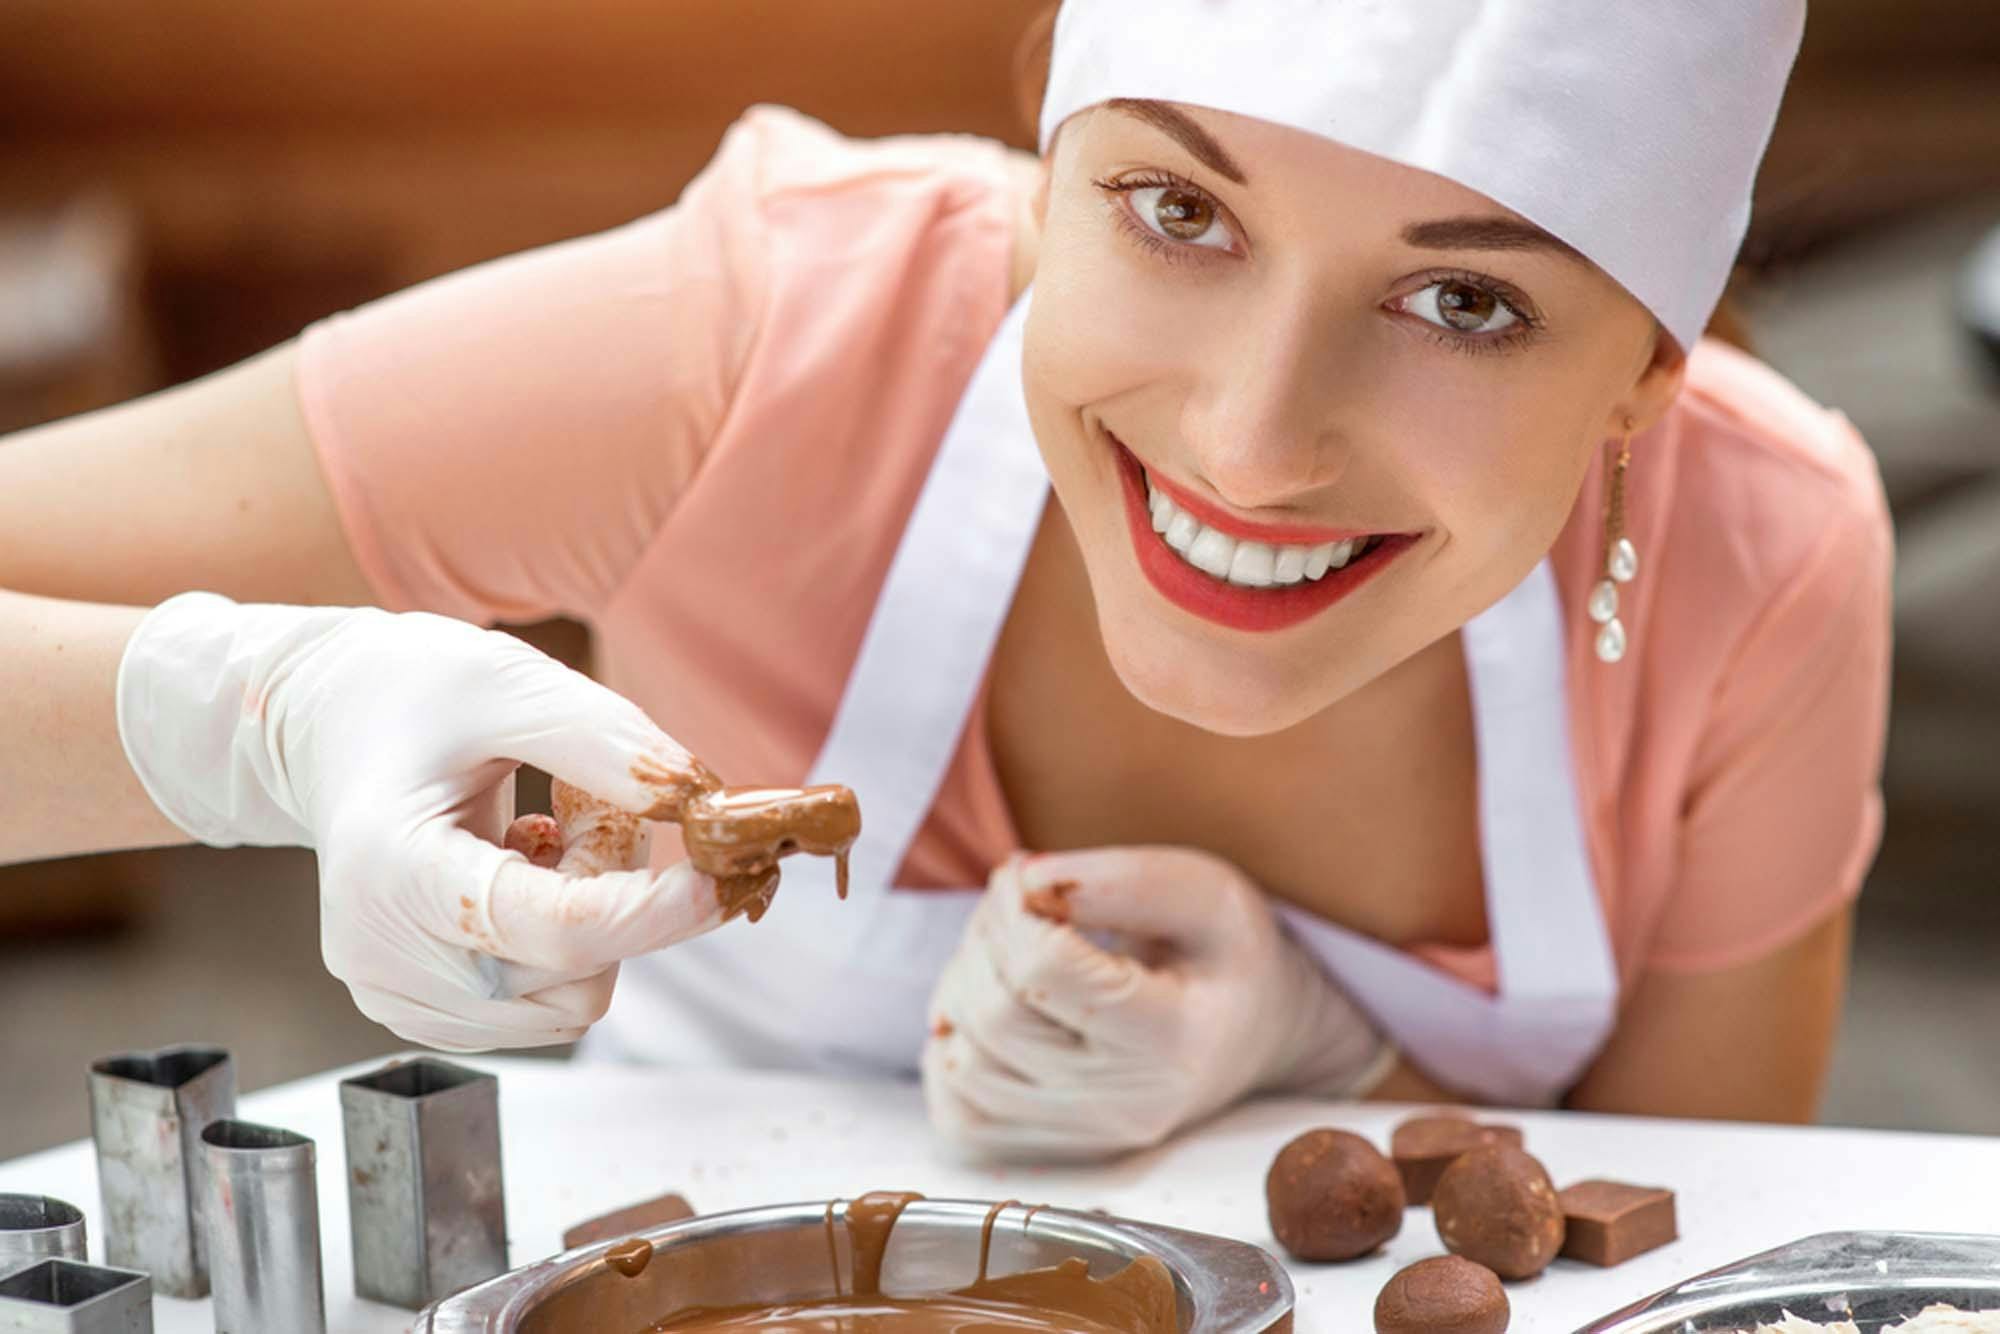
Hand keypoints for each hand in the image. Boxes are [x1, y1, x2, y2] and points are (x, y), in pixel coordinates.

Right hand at [116, 592, 728, 1049]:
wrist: (328, 726)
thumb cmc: (410, 693)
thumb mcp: (512, 684)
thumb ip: (607, 743)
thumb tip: (698, 802)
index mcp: (392, 869)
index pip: (555, 929)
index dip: (653, 911)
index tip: (721, 876)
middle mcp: (384, 955)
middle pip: (575, 969)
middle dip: (615, 888)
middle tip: (582, 801)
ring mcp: (398, 993)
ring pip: (572, 995)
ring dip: (594, 914)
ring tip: (542, 830)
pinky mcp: (423, 1010)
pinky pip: (547, 1002)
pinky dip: (566, 940)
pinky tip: (522, 868)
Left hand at [923, 847, 1396, 1160]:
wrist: (1253, 1033)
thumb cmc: (1227, 955)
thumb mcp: (1205, 891)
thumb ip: (1122, 879)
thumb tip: (1025, 882)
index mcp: (1170, 1040)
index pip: (1043, 969)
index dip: (1014, 906)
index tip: (1029, 875)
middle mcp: (1123, 1105)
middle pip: (994, 1015)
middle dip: (984, 938)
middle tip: (1016, 902)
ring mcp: (1083, 1138)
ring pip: (963, 1064)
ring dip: (962, 988)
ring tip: (1006, 950)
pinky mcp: (1050, 1150)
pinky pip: (957, 1116)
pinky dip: (951, 1056)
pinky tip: (987, 1011)